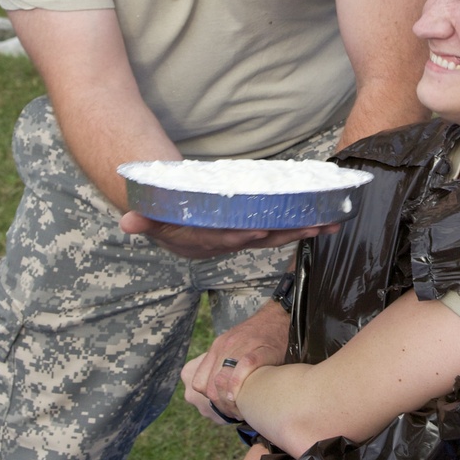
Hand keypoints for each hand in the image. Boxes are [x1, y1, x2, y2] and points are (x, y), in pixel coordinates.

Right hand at [120, 211, 336, 258]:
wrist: (177, 226)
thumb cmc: (166, 217)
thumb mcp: (152, 216)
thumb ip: (143, 220)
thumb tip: (126, 222)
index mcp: (209, 240)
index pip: (227, 239)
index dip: (241, 236)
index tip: (258, 231)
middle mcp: (232, 242)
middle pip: (264, 239)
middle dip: (290, 233)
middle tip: (315, 226)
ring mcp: (247, 236)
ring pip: (280, 234)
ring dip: (306, 229)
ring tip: (333, 223)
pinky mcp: (259, 228)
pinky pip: (285, 226)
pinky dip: (306, 223)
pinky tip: (329, 219)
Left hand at [181, 302, 289, 420]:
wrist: (277, 318)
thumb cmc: (257, 338)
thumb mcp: (232, 347)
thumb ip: (221, 365)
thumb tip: (215, 393)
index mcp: (215, 349)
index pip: (198, 383)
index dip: (209, 399)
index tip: (223, 407)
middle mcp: (223, 348)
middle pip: (210, 387)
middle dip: (221, 405)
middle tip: (234, 413)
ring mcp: (240, 348)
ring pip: (222, 380)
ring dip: (230, 400)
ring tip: (241, 409)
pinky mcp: (259, 350)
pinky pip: (243, 368)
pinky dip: (240, 384)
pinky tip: (246, 397)